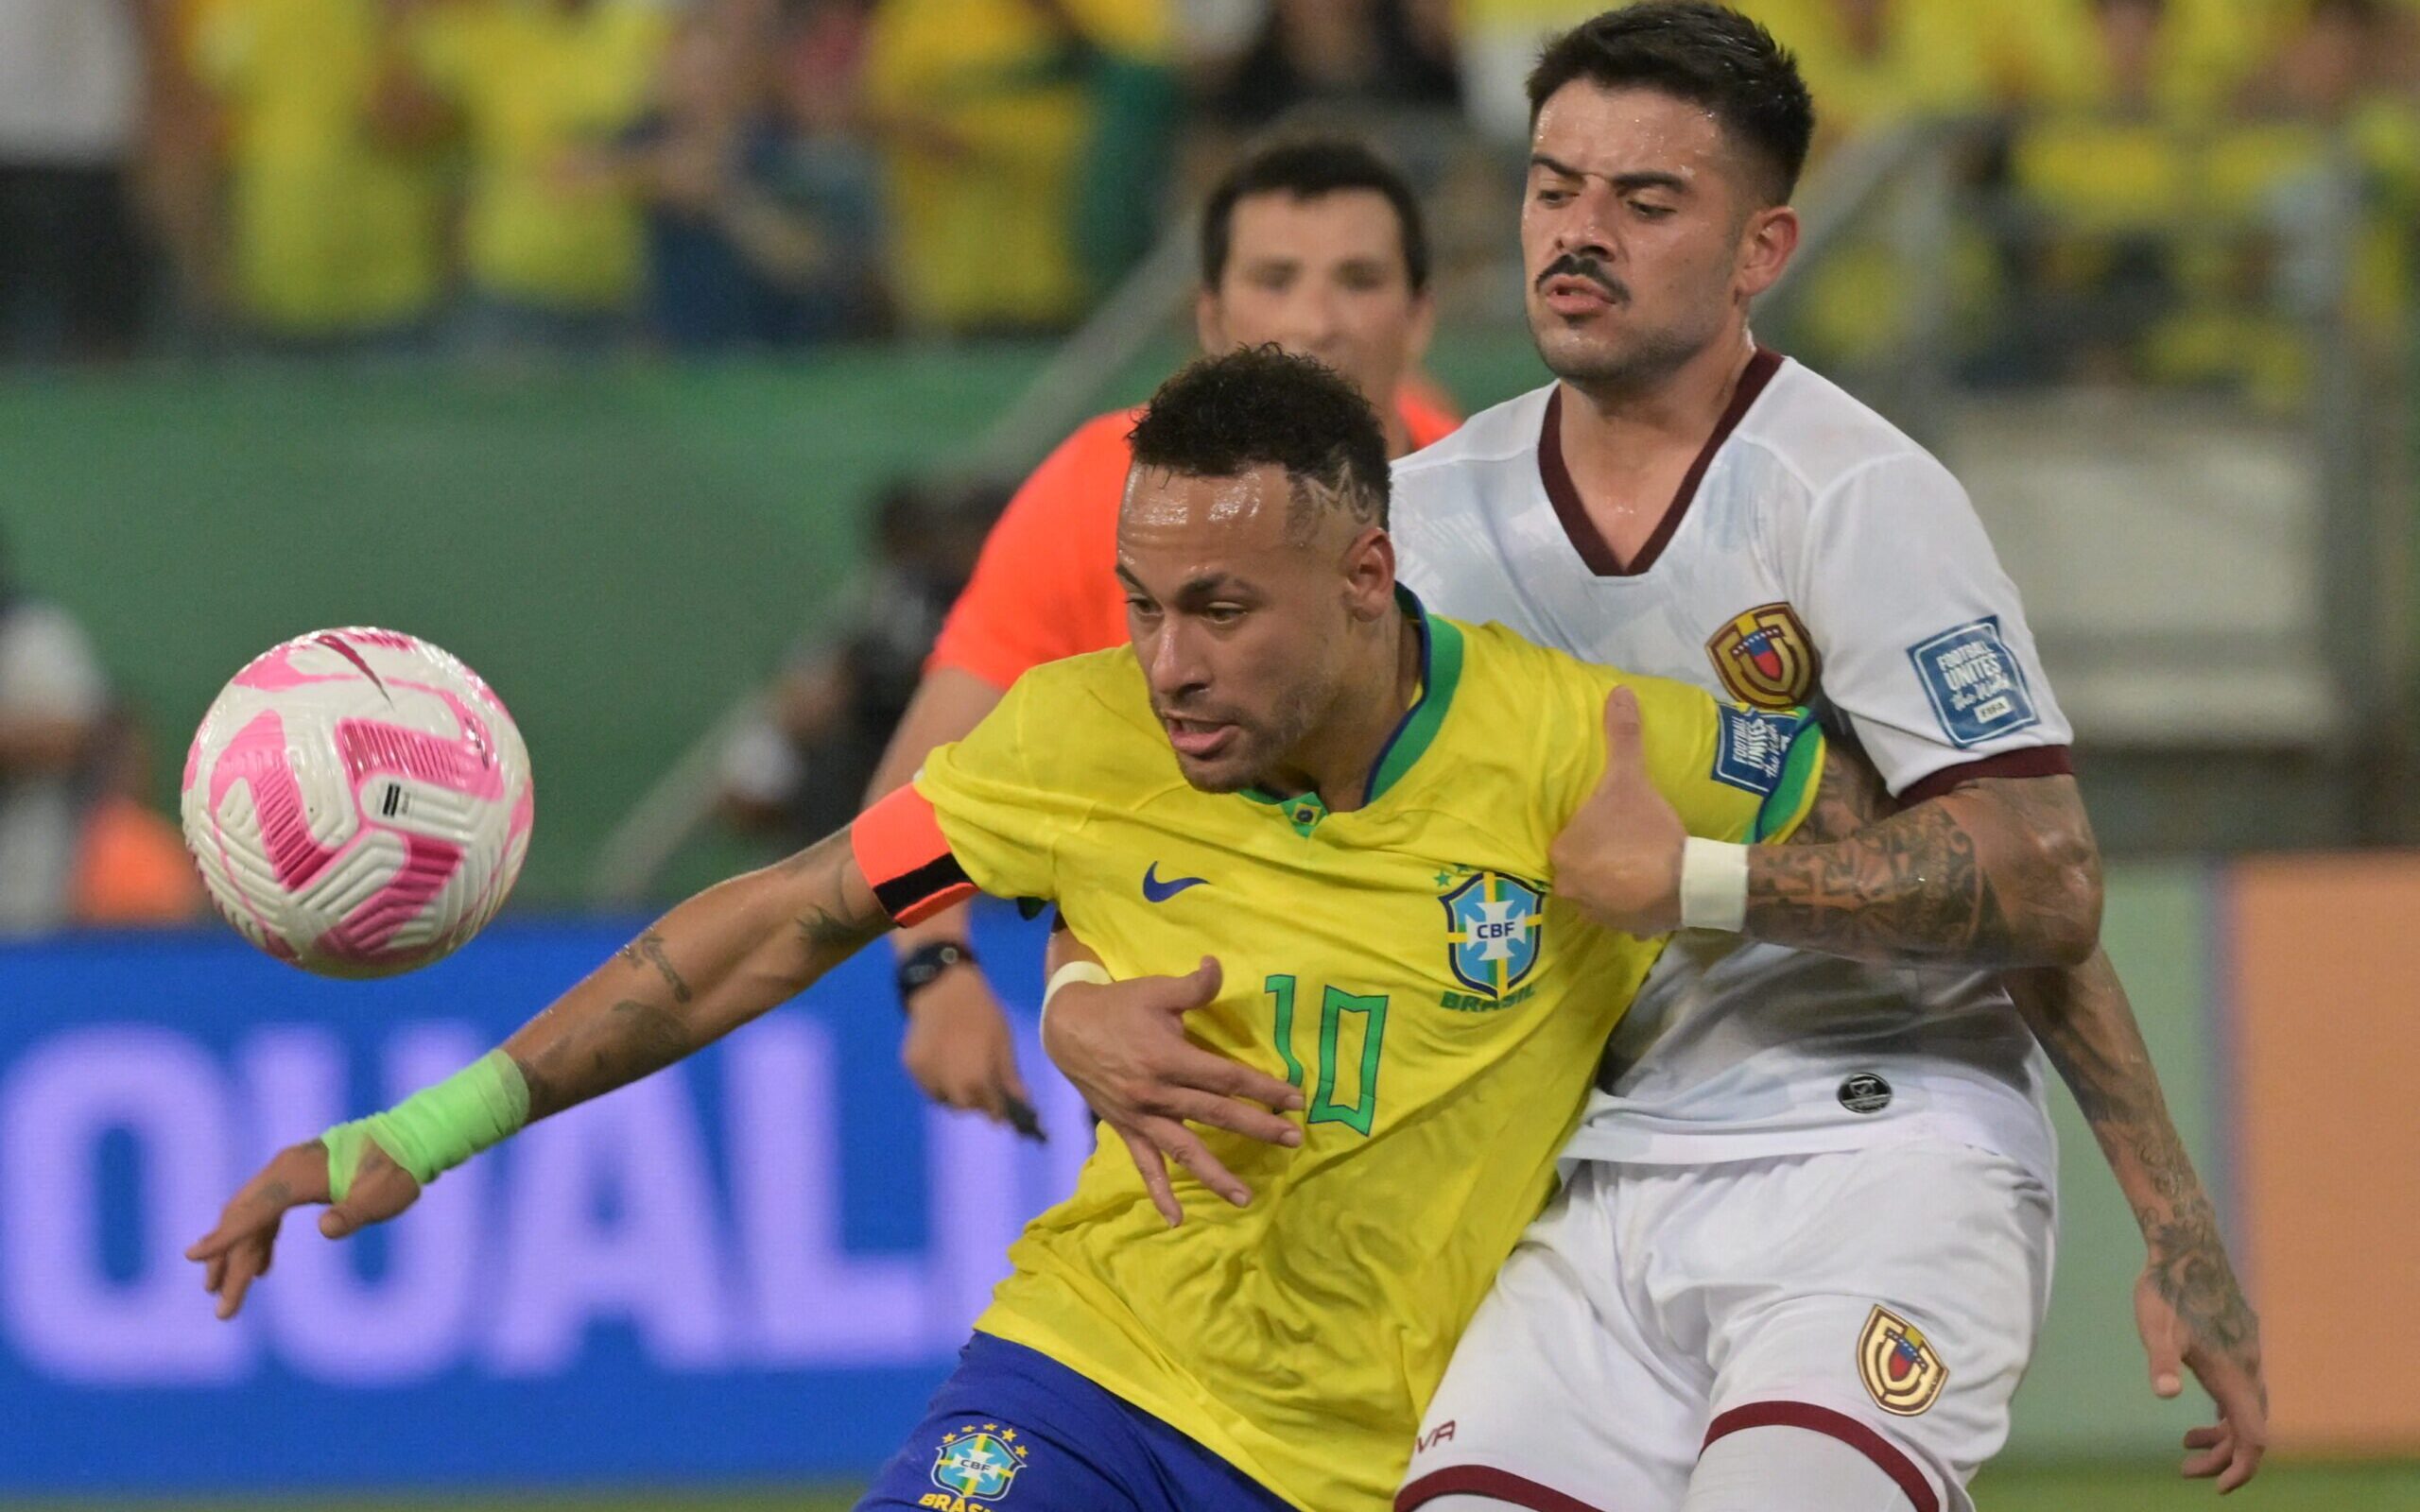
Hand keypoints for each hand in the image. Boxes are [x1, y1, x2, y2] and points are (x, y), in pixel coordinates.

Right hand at [185, 1138, 422, 1319]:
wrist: (412, 1139)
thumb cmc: (399, 1170)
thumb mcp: (382, 1197)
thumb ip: (353, 1213)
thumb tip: (326, 1229)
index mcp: (297, 1174)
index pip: (253, 1211)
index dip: (224, 1238)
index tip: (192, 1256)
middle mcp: (285, 1170)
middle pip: (244, 1219)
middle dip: (228, 1260)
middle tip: (218, 1302)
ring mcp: (290, 1173)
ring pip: (252, 1217)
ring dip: (239, 1254)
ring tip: (226, 1295)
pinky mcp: (300, 1180)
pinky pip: (269, 1212)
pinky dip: (261, 1240)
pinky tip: (262, 1268)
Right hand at [901, 965, 1041, 1137]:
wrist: (944, 986)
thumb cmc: (982, 1013)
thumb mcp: (1003, 1042)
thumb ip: (1010, 1076)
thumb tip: (1024, 1102)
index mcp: (976, 1078)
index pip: (990, 1109)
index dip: (998, 1112)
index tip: (1003, 1115)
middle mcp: (948, 1082)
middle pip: (962, 1107)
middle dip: (974, 1102)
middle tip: (982, 1091)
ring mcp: (926, 1073)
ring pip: (941, 1097)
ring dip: (953, 1092)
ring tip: (962, 1072)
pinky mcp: (911, 1064)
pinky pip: (926, 1082)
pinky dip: (936, 1079)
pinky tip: (945, 1061)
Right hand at [1040, 956, 1303, 1225]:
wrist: (1066, 1027)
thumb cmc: (1118, 1007)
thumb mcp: (1155, 991)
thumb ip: (1193, 986)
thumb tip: (1218, 965)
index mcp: (1169, 1059)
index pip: (1227, 1078)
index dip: (1263, 1088)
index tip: (1295, 1100)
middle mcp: (1158, 1093)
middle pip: (1216, 1114)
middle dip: (1257, 1127)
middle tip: (1293, 1141)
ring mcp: (1142, 1116)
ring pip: (1185, 1150)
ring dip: (1216, 1174)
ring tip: (1245, 1197)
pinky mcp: (1127, 1128)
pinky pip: (1145, 1165)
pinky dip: (1160, 1192)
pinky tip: (1177, 1218)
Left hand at [1548, 686, 1686, 935]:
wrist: (1686, 883)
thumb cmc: (1646, 830)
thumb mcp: (1631, 778)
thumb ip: (1623, 737)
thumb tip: (1619, 691)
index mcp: (1563, 853)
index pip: (1565, 838)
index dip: (1585, 829)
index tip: (1605, 821)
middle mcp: (1570, 887)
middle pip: (1578, 865)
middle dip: (1596, 855)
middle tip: (1622, 839)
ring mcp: (1597, 913)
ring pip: (1597, 890)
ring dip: (1611, 880)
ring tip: (1635, 862)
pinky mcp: (1624, 930)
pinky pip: (1621, 912)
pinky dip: (1631, 902)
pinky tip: (1647, 887)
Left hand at [2137, 1243, 2267, 1491]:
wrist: (2185, 1248)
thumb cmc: (2166, 1289)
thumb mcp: (2155, 1327)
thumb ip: (2162, 1361)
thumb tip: (2166, 1393)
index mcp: (2234, 1375)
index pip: (2253, 1437)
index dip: (2240, 1468)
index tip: (2217, 1488)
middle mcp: (2249, 1369)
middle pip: (2251, 1431)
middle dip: (2224, 1458)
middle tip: (2185, 1470)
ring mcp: (2246, 1355)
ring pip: (2247, 1410)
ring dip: (2222, 1434)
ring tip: (2185, 1442)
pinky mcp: (2238, 1344)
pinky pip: (2243, 1392)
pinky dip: (2227, 1412)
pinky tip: (2203, 1412)